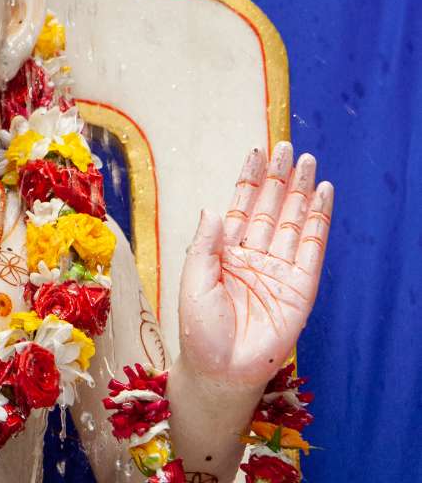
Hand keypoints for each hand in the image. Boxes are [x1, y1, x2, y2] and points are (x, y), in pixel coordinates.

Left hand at [178, 142, 332, 390]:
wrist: (220, 371)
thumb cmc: (199, 330)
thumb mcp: (193, 280)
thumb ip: (205, 244)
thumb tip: (213, 208)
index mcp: (227, 250)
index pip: (241, 205)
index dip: (250, 179)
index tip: (258, 151)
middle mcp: (255, 254)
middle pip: (270, 207)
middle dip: (279, 178)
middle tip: (288, 147)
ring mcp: (279, 270)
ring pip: (293, 222)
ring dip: (301, 192)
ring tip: (309, 163)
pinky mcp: (300, 289)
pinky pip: (312, 249)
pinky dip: (319, 221)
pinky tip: (323, 196)